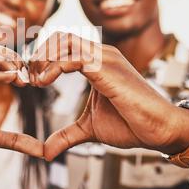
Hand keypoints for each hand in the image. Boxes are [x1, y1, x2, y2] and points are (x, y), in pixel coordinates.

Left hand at [28, 32, 188, 160]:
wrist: (157, 129)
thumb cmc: (129, 124)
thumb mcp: (88, 127)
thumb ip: (66, 134)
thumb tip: (47, 151)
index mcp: (98, 62)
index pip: (65, 43)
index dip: (44, 56)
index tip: (33, 77)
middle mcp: (101, 54)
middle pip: (61, 37)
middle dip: (40, 53)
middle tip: (31, 76)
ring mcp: (105, 58)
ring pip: (65, 41)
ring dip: (44, 58)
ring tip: (37, 80)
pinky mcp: (106, 68)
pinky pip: (73, 58)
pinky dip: (53, 67)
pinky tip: (45, 82)